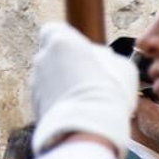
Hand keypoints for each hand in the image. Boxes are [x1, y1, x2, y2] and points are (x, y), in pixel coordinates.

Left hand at [31, 22, 137, 156]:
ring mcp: (36, 83)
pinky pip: (50, 99)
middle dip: (70, 65)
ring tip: (90, 101)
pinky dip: (63, 103)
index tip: (86, 53)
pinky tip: (82, 114)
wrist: (89, 129)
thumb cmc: (110, 94)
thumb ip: (107, 57)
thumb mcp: (123, 67)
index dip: (70, 40)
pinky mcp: (35, 105)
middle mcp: (42, 59)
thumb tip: (100, 59)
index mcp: (61, 41)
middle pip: (55, 56)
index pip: (55, 30)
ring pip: (52, 79)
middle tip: (93, 80)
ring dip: (66, 86)